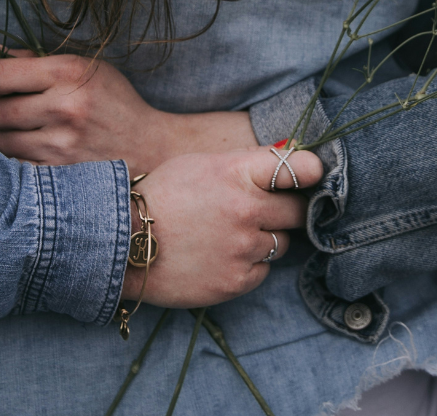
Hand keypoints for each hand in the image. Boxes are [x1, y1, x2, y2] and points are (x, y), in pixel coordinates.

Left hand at [0, 52, 257, 174]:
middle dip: (1, 110)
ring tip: (34, 134)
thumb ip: (38, 60)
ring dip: (12, 138)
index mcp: (68, 72)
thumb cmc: (114, 103)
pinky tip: (41, 153)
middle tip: (19, 112)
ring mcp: (61, 144)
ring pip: (2, 141)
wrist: (150, 148)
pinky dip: (23, 161)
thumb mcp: (86, 69)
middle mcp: (63, 106)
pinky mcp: (61, 174)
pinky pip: (16, 166)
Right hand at [121, 147, 323, 306]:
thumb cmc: (161, 197)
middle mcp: (245, 209)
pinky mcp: (236, 281)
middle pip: (297, 211)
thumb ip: (244, 163)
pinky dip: (248, 265)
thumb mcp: (200, 164)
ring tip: (229, 236)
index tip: (313, 175)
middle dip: (286, 210)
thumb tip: (287, 156)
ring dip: (263, 239)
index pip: (297, 167)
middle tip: (266, 211)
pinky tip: (220, 256)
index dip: (311, 171)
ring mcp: (243, 248)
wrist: (122, 243)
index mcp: (236, 173)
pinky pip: (263, 271)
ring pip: (280, 243)